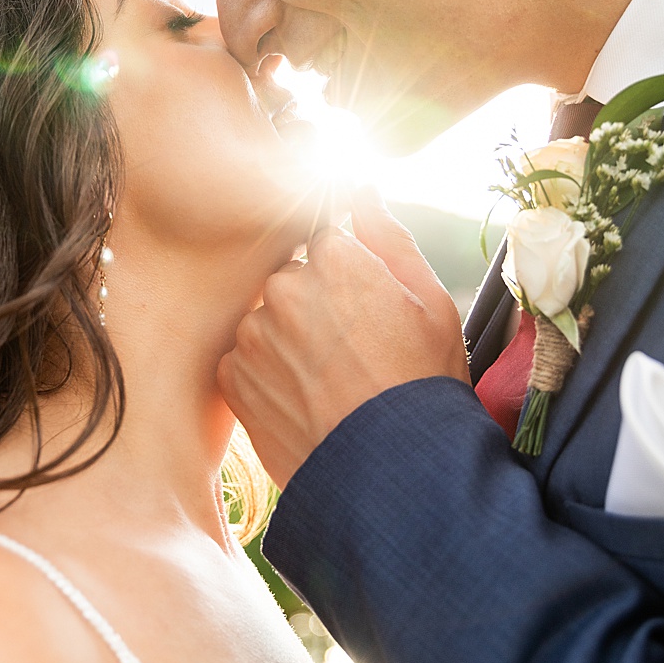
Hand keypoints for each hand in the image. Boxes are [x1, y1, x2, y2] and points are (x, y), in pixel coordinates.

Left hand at [217, 186, 469, 487]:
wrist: (392, 475)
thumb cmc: (422, 384)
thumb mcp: (430, 301)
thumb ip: (388, 234)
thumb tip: (361, 187)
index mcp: (336, 260)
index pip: (326, 241)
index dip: (349, 275)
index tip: (365, 307)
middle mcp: (284, 288)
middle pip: (291, 277)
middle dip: (315, 302)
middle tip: (352, 349)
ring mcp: (254, 335)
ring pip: (266, 318)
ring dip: (288, 338)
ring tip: (330, 381)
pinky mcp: (233, 379)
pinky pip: (244, 359)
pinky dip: (267, 374)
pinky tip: (305, 398)